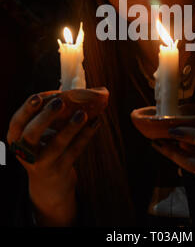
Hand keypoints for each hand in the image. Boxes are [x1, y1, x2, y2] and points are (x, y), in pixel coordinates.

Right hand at [7, 88, 107, 225]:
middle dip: (46, 117)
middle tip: (60, 102)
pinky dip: (86, 135)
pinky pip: (75, 151)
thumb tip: (72, 91)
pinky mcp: (61, 170)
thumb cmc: (44, 148)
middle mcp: (26, 153)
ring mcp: (43, 163)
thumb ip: (48, 114)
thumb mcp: (38, 135)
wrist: (49, 185)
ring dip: (70, 128)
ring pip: (56, 145)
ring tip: (82, 114)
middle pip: (32, 134)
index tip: (38, 97)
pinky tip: (95, 122)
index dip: (27, 109)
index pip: (17, 122)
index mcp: (17, 139)